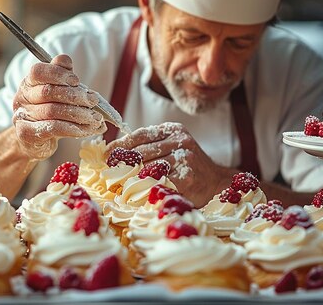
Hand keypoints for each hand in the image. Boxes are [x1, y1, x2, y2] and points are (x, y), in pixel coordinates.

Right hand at [12, 54, 105, 159]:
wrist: (34, 141)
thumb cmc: (49, 112)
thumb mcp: (58, 92)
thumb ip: (62, 75)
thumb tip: (66, 59)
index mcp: (29, 83)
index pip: (38, 71)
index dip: (58, 74)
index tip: (77, 81)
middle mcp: (22, 97)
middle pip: (48, 91)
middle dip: (75, 95)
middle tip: (93, 100)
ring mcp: (22, 116)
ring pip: (52, 111)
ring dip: (78, 114)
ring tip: (95, 118)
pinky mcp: (26, 133)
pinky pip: (52, 128)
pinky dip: (72, 128)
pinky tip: (85, 129)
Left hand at [107, 122, 234, 206]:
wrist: (216, 181)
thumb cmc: (187, 165)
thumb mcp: (171, 147)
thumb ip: (149, 147)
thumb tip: (114, 154)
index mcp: (173, 130)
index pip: (140, 135)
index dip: (121, 145)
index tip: (106, 154)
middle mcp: (180, 141)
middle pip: (142, 151)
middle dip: (123, 162)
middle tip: (108, 171)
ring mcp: (184, 159)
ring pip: (148, 167)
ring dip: (131, 176)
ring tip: (118, 182)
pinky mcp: (186, 177)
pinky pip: (159, 182)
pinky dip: (146, 188)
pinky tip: (137, 192)